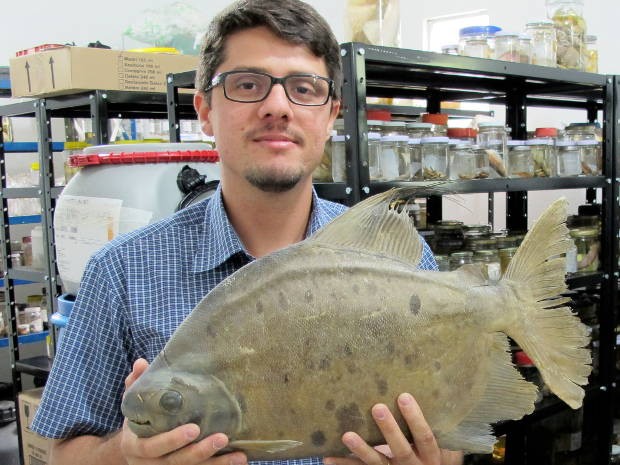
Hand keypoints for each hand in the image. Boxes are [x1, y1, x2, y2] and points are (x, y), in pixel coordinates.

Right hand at [120, 358, 247, 464]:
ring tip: (239, 456)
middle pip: (176, 462)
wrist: (134, 448)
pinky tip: (239, 461)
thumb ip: (136, 384)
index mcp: (136, 446)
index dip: (172, 440)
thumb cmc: (139, 420)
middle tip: (222, 438)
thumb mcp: (135, 404)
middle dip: (200, 451)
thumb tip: (141, 363)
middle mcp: (151, 464)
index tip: (194, 429)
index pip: (153, 446)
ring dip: (217, 464)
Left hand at [324, 393, 462, 464]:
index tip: (404, 396)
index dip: (415, 417)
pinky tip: (327, 457)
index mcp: (430, 455)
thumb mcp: (443, 442)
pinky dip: (344, 464)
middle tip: (377, 407)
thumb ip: (436, 420)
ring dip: (362, 449)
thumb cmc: (432, 453)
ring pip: (378, 463)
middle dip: (389, 429)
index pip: (424, 436)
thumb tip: (430, 382)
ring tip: (347, 435)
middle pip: (400, 449)